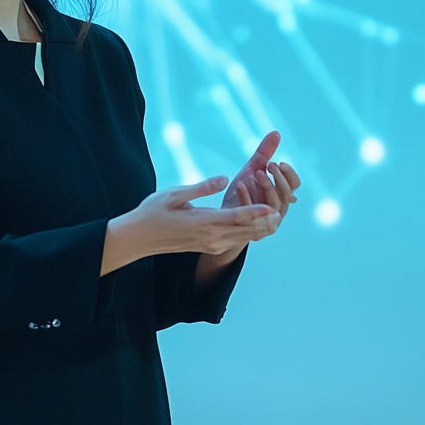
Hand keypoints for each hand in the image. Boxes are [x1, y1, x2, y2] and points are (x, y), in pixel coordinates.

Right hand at [101, 176, 280, 275]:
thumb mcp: (174, 194)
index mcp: (203, 223)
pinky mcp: (209, 246)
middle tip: (284, 209)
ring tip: (276, 214)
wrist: (139, 238)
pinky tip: (257, 223)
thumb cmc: (153, 212)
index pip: (236, 217)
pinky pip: (235, 240)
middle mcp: (211, 237)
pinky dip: (247, 231)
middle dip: (265, 221)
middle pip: (246, 231)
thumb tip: (224, 178)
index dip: (257, 211)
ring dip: (259, 227)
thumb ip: (201, 187)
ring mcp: (210, 244)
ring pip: (243, 238)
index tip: (274, 205)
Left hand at [222, 131, 301, 224]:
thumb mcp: (252, 169)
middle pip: (286, 194)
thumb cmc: (241, 192)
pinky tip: (239, 185)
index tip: (279, 162)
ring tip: (256, 173)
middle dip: (279, 179)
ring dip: (267, 186)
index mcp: (281, 195)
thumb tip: (276, 132)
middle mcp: (278, 209)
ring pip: (274, 204)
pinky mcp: (252, 227)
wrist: (223, 216)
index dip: (289, 174)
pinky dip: (246, 197)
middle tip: (270, 165)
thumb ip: (265, 153)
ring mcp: (267, 220)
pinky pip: (252, 213)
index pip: (294, 185)